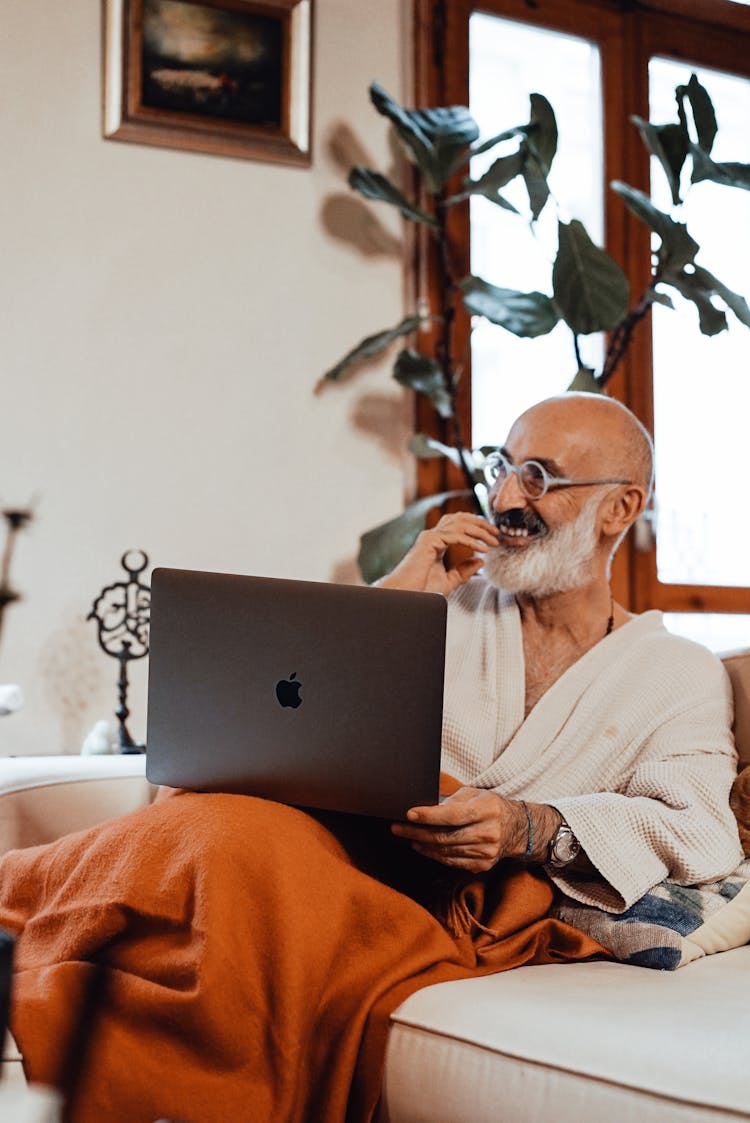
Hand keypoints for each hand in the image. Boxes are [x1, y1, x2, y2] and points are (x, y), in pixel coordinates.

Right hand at [378, 513, 499, 593]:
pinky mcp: (428, 541)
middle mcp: (432, 535)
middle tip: (497, 533)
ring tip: (493, 541)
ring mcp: (429, 536)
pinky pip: (455, 535)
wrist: (404, 594)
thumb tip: (480, 561)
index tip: (492, 535)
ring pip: (460, 523)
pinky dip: (472, 541)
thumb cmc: (421, 590)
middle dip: (481, 523)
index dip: (477, 526)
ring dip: (480, 531)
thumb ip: (463, 571)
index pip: (459, 524)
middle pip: (460, 518)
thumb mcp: (449, 581)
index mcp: (436, 542)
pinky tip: (482, 549)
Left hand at [391, 787, 527, 871]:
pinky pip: (452, 861)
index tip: (409, 814)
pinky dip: (435, 854)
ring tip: (408, 836)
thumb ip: (452, 801)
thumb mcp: (475, 794)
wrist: (517, 829)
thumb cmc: (491, 807)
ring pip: (445, 851)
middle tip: (398, 827)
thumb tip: (424, 808)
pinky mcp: (482, 865)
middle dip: (417, 832)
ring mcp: (486, 852)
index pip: (452, 815)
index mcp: (487, 810)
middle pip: (445, 836)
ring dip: (423, 844)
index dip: (428, 816)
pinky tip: (424, 846)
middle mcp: (488, 832)